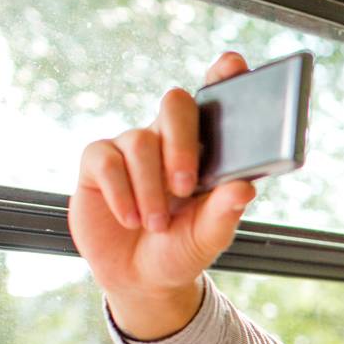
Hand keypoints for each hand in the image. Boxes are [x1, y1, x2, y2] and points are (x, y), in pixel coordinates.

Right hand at [68, 51, 257, 337]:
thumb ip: (225, 213)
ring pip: (140, 141)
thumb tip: (244, 187)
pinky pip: (106, 160)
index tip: (233, 64)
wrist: (140, 279)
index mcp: (206, 150)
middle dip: (181, 141)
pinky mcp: (98, 164)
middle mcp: (169, 140)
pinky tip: (130, 219)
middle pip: (175, 104)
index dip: (224, 76)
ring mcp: (132, 148)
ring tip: (156, 225)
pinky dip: (121, 192)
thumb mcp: (208, 238)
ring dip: (149, 189)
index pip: (216, 100)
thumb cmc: (181, 250)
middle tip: (185, 185)